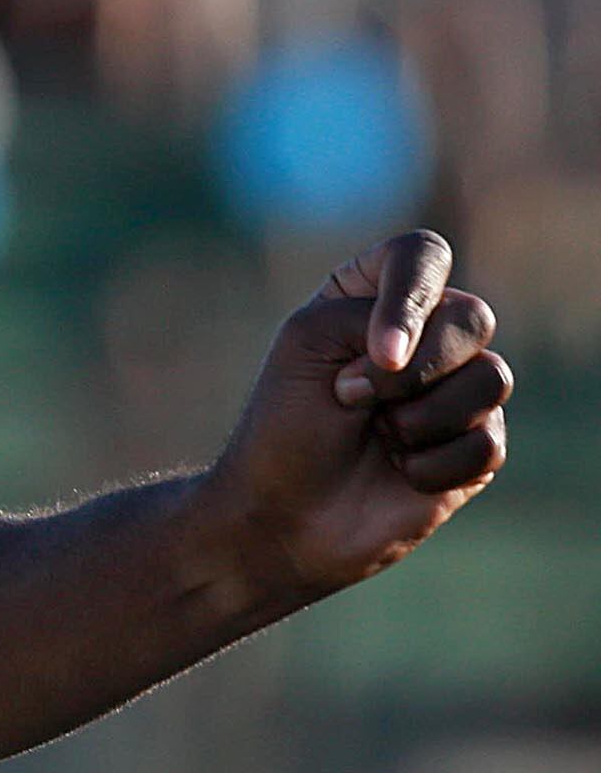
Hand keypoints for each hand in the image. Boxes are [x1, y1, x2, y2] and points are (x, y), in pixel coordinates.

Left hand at [200, 229, 510, 601]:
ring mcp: (455, 391)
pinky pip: (489, 440)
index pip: (424, 256)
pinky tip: (398, 472)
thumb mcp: (308, 343)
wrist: (281, 517)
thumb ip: (371, 313)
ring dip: (420, 418)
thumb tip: (447, 350)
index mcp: (374, 299)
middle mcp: (425, 338)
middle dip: (413, 369)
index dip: (412, 295)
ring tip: (377, 436)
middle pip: (473, 317)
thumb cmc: (284, 426)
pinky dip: (432, 462)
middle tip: (351, 399)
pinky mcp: (476, 447)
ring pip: (492, 378)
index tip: (376, 351)